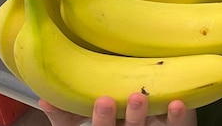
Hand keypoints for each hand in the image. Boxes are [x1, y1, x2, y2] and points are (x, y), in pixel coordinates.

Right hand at [39, 93, 195, 125]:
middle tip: (108, 100)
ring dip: (139, 117)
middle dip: (108, 120)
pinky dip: (176, 118)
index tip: (98, 101)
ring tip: (139, 98)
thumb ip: (65, 115)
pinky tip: (177, 104)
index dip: (93, 118)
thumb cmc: (115, 124)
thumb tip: (43, 98)